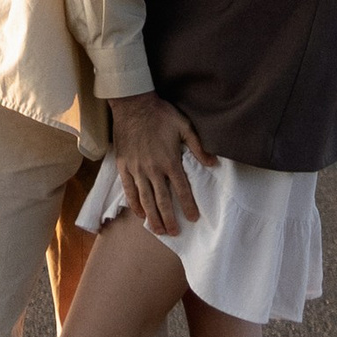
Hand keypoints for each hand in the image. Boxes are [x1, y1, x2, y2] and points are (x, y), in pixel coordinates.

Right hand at [106, 90, 211, 236]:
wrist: (133, 104)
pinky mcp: (123, 166)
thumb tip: (213, 163)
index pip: (182, 190)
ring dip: (152, 217)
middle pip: (162, 200)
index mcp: (170, 161)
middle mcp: (153, 169)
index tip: (192, 218)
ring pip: (145, 199)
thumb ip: (198, 146)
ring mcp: (137, 169)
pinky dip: (134, 203)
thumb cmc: (160, 114)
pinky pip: (128, 189)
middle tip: (174, 233)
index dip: (188, 206)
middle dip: (169, 219)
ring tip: (158, 230)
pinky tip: (139, 213)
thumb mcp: (184, 126)